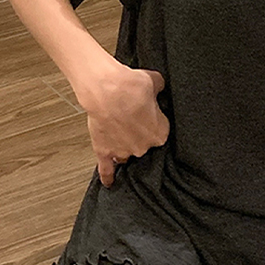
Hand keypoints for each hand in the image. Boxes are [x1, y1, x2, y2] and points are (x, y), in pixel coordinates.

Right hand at [78, 61, 170, 186]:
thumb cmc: (130, 86)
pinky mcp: (104, 151)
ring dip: (124, 146)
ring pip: (126, 154)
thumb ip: (159, 87)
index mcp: (159, 134)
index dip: (153, 121)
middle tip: (131, 117)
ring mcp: (123, 151)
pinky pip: (106, 168)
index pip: (160, 133)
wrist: (106, 89)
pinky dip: (107, 176)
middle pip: (144, 145)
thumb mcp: (154, 81)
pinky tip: (109, 183)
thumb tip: (158, 85)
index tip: (148, 113)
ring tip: (120, 134)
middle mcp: (143, 147)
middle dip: (138, 133)